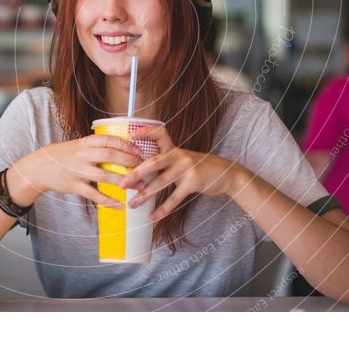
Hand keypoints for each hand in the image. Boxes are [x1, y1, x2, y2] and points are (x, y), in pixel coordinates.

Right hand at [7, 135, 143, 209]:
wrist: (39, 167)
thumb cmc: (64, 156)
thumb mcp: (79, 145)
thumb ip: (97, 147)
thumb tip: (123, 148)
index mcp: (85, 143)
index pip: (108, 140)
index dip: (125, 144)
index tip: (139, 149)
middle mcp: (82, 155)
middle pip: (109, 156)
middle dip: (129, 161)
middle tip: (145, 166)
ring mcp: (78, 171)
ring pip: (104, 176)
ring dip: (124, 181)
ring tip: (139, 186)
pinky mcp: (74, 186)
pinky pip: (94, 195)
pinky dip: (108, 201)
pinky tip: (120, 205)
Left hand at [118, 124, 244, 221]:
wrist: (227, 173)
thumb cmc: (200, 168)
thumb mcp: (183, 161)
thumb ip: (165, 164)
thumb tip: (140, 175)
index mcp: (174, 149)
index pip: (159, 134)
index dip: (145, 132)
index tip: (130, 135)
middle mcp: (179, 155)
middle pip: (154, 162)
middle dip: (136, 173)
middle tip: (121, 183)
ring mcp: (187, 167)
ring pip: (162, 182)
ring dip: (145, 195)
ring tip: (133, 204)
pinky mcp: (194, 181)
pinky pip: (175, 197)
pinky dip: (163, 209)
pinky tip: (153, 217)